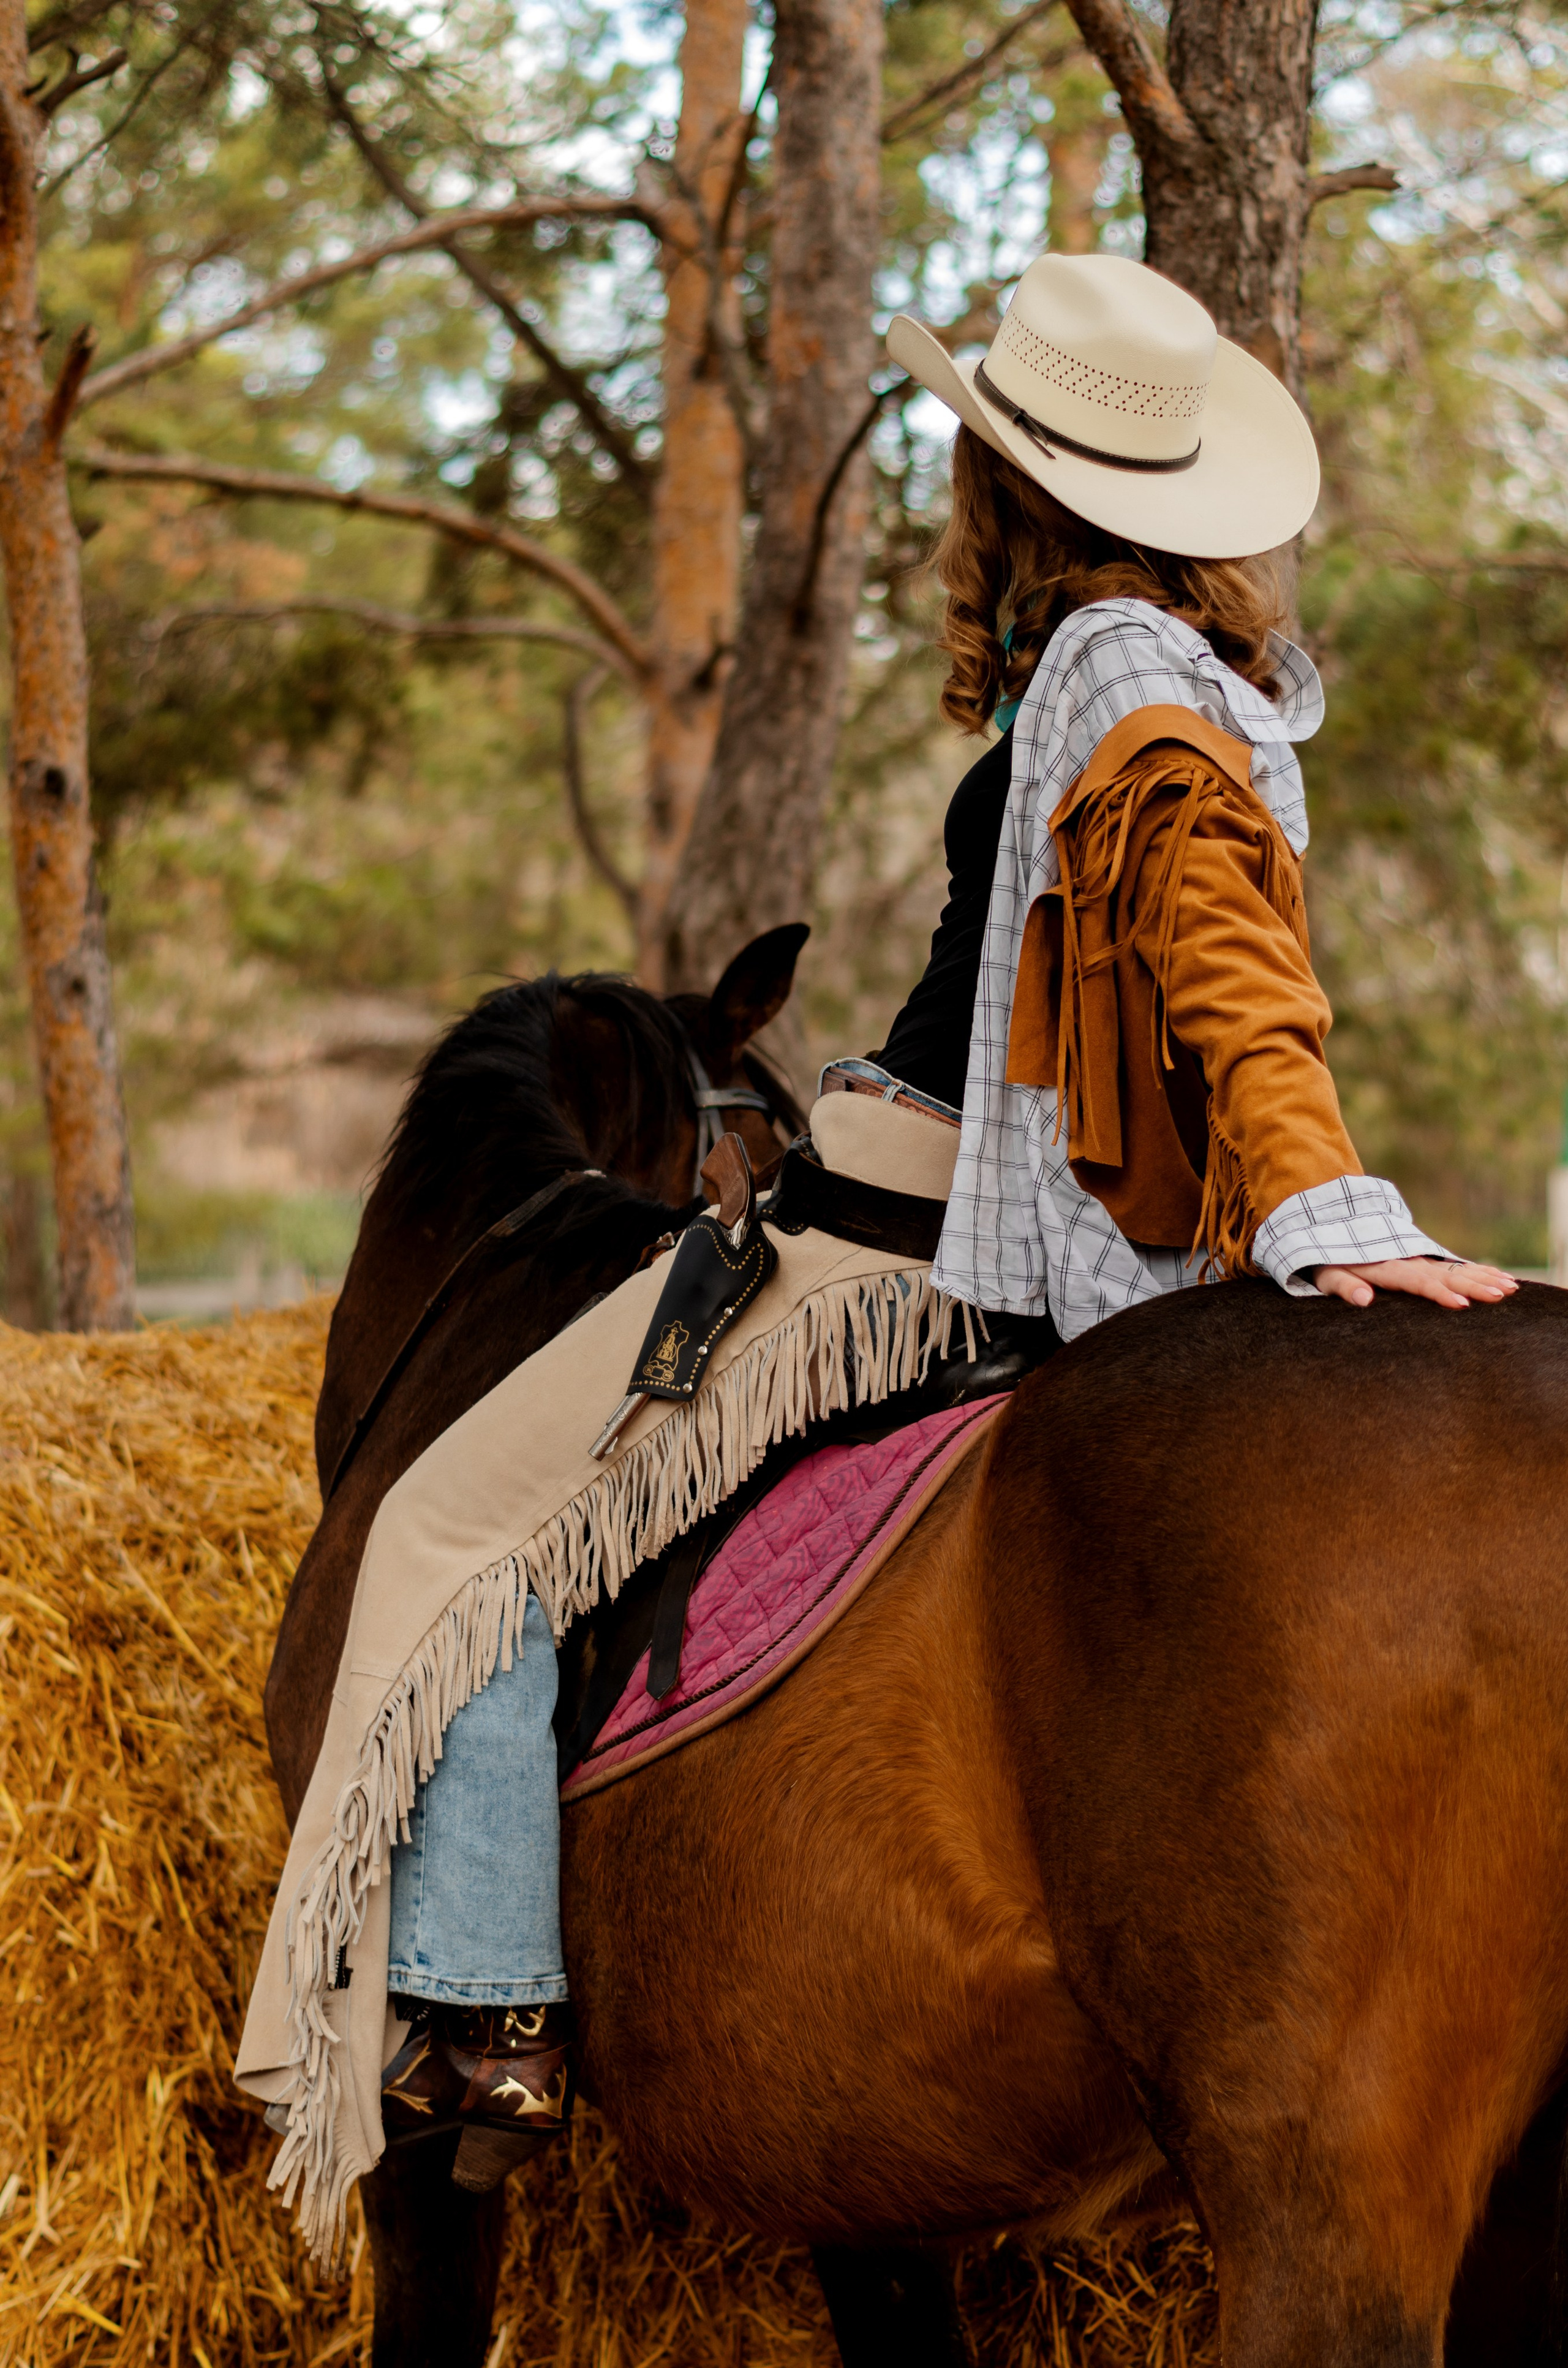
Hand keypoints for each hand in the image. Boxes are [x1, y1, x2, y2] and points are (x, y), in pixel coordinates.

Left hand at [1313, 1257, 1518, 1309]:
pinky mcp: (1424, 1260)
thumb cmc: (1324, 1260)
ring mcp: (1418, 1258)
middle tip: (1501, 1295)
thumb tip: (1364, 1300)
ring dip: (1484, 1276)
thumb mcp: (1325, 1273)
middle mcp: (1407, 1259)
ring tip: (1511, 1288)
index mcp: (1384, 1265)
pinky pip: (1455, 1266)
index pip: (1416, 1281)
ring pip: (1455, 1268)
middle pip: (1444, 1273)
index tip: (1461, 1304)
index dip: (1438, 1292)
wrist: (1329, 1226)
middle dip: (1474, 1284)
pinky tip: (1502, 1278)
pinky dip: (1479, 1270)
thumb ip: (1343, 1286)